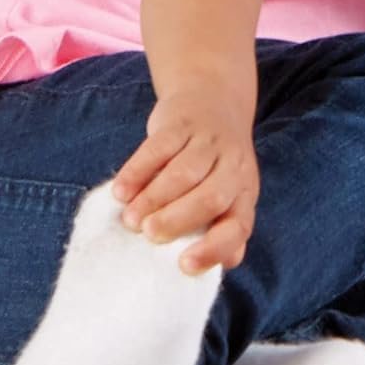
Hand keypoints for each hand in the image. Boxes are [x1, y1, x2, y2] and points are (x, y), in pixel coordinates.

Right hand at [112, 89, 258, 273]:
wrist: (213, 99)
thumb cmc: (215, 164)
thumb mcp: (228, 192)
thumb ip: (223, 226)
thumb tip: (225, 264)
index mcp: (244, 193)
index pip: (239, 226)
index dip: (215, 248)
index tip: (183, 265)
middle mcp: (233, 167)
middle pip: (212, 197)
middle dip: (178, 220)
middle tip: (148, 234)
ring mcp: (208, 142)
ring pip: (184, 173)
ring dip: (153, 198)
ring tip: (130, 219)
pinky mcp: (181, 123)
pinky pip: (158, 147)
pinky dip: (137, 171)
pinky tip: (120, 191)